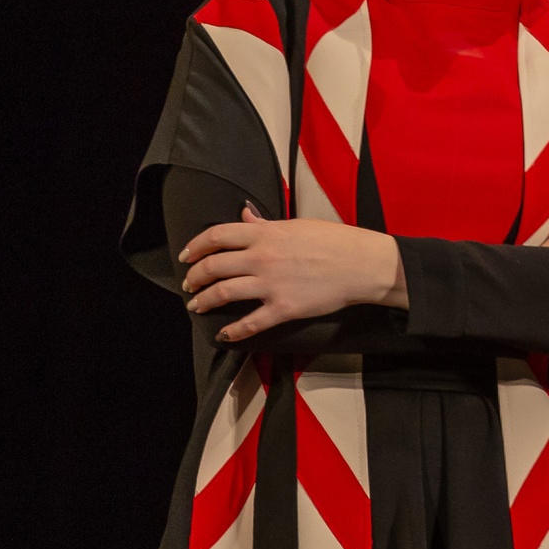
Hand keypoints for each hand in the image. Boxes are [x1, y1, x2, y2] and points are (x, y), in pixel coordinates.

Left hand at [181, 205, 406, 341]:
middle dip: (195, 276)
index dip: (196, 246)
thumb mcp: (296, 224)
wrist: (361, 264)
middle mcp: (262, 257)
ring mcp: (271, 284)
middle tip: (189, 283)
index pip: (217, 235)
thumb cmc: (334, 241)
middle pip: (214, 265)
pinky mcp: (283, 308)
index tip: (187, 255)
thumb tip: (244, 214)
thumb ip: (266, 223)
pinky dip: (233, 330)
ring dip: (204, 300)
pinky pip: (250, 322)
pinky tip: (224, 334)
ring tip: (196, 305)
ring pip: (224, 292)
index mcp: (265, 233)